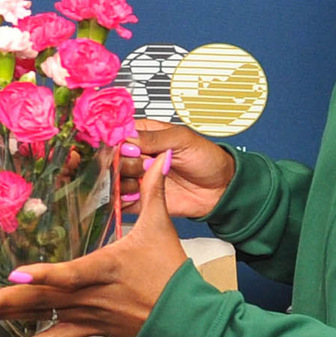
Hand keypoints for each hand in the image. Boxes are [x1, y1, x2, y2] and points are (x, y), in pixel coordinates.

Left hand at [0, 147, 189, 336]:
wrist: (186, 319)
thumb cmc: (172, 272)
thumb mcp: (161, 227)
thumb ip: (155, 189)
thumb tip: (160, 156)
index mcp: (106, 268)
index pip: (71, 274)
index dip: (44, 274)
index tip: (15, 272)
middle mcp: (91, 296)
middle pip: (45, 299)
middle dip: (7, 301)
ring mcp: (89, 315)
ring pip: (44, 318)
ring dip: (9, 319)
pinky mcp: (91, 328)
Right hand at [116, 119, 233, 219]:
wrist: (220, 189)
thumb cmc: (207, 158)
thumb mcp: (183, 140)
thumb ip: (154, 138)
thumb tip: (126, 137)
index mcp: (145, 135)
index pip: (118, 135)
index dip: (118, 142)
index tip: (129, 148)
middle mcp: (138, 156)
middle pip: (114, 159)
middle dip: (128, 163)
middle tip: (147, 164)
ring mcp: (139, 178)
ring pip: (115, 180)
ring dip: (127, 183)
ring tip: (147, 182)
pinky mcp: (141, 199)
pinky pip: (122, 201)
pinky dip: (125, 201)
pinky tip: (140, 196)